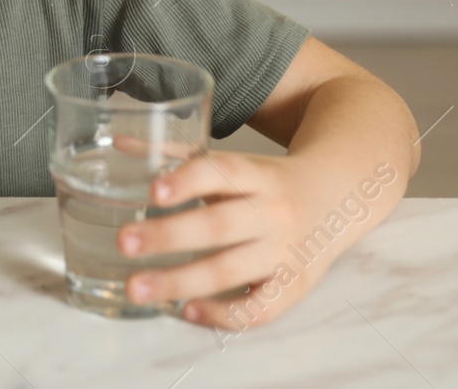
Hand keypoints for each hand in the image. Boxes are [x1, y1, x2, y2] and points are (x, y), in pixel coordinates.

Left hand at [116, 152, 329, 331]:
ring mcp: (285, 252)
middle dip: (168, 236)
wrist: (337, 199)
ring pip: (230, 270)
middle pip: (218, 225)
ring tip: (137, 287)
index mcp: (257, 174)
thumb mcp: (234, 163)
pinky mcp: (294, 286)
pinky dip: (224, 314)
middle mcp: (273, 212)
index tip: (152, 192)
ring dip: (180, 281)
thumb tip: (120, 142)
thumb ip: (178, 154)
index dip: (188, 181)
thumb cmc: (268, 182)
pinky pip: (260, 308)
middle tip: (124, 243)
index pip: (222, 172)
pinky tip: (187, 311)